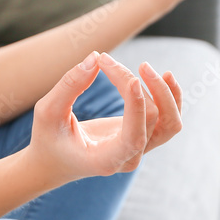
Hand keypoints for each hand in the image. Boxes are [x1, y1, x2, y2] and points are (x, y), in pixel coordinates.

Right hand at [28, 51, 182, 182]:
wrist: (54, 161)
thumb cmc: (48, 138)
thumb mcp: (47, 112)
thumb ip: (69, 86)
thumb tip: (95, 58)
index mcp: (106, 160)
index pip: (133, 137)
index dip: (137, 108)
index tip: (132, 78)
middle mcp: (129, 159)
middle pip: (152, 120)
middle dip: (133, 84)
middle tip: (107, 60)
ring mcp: (140, 150)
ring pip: (170, 123)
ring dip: (164, 93)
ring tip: (145, 66)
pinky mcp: (144, 138)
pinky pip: (169, 120)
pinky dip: (171, 98)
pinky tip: (165, 76)